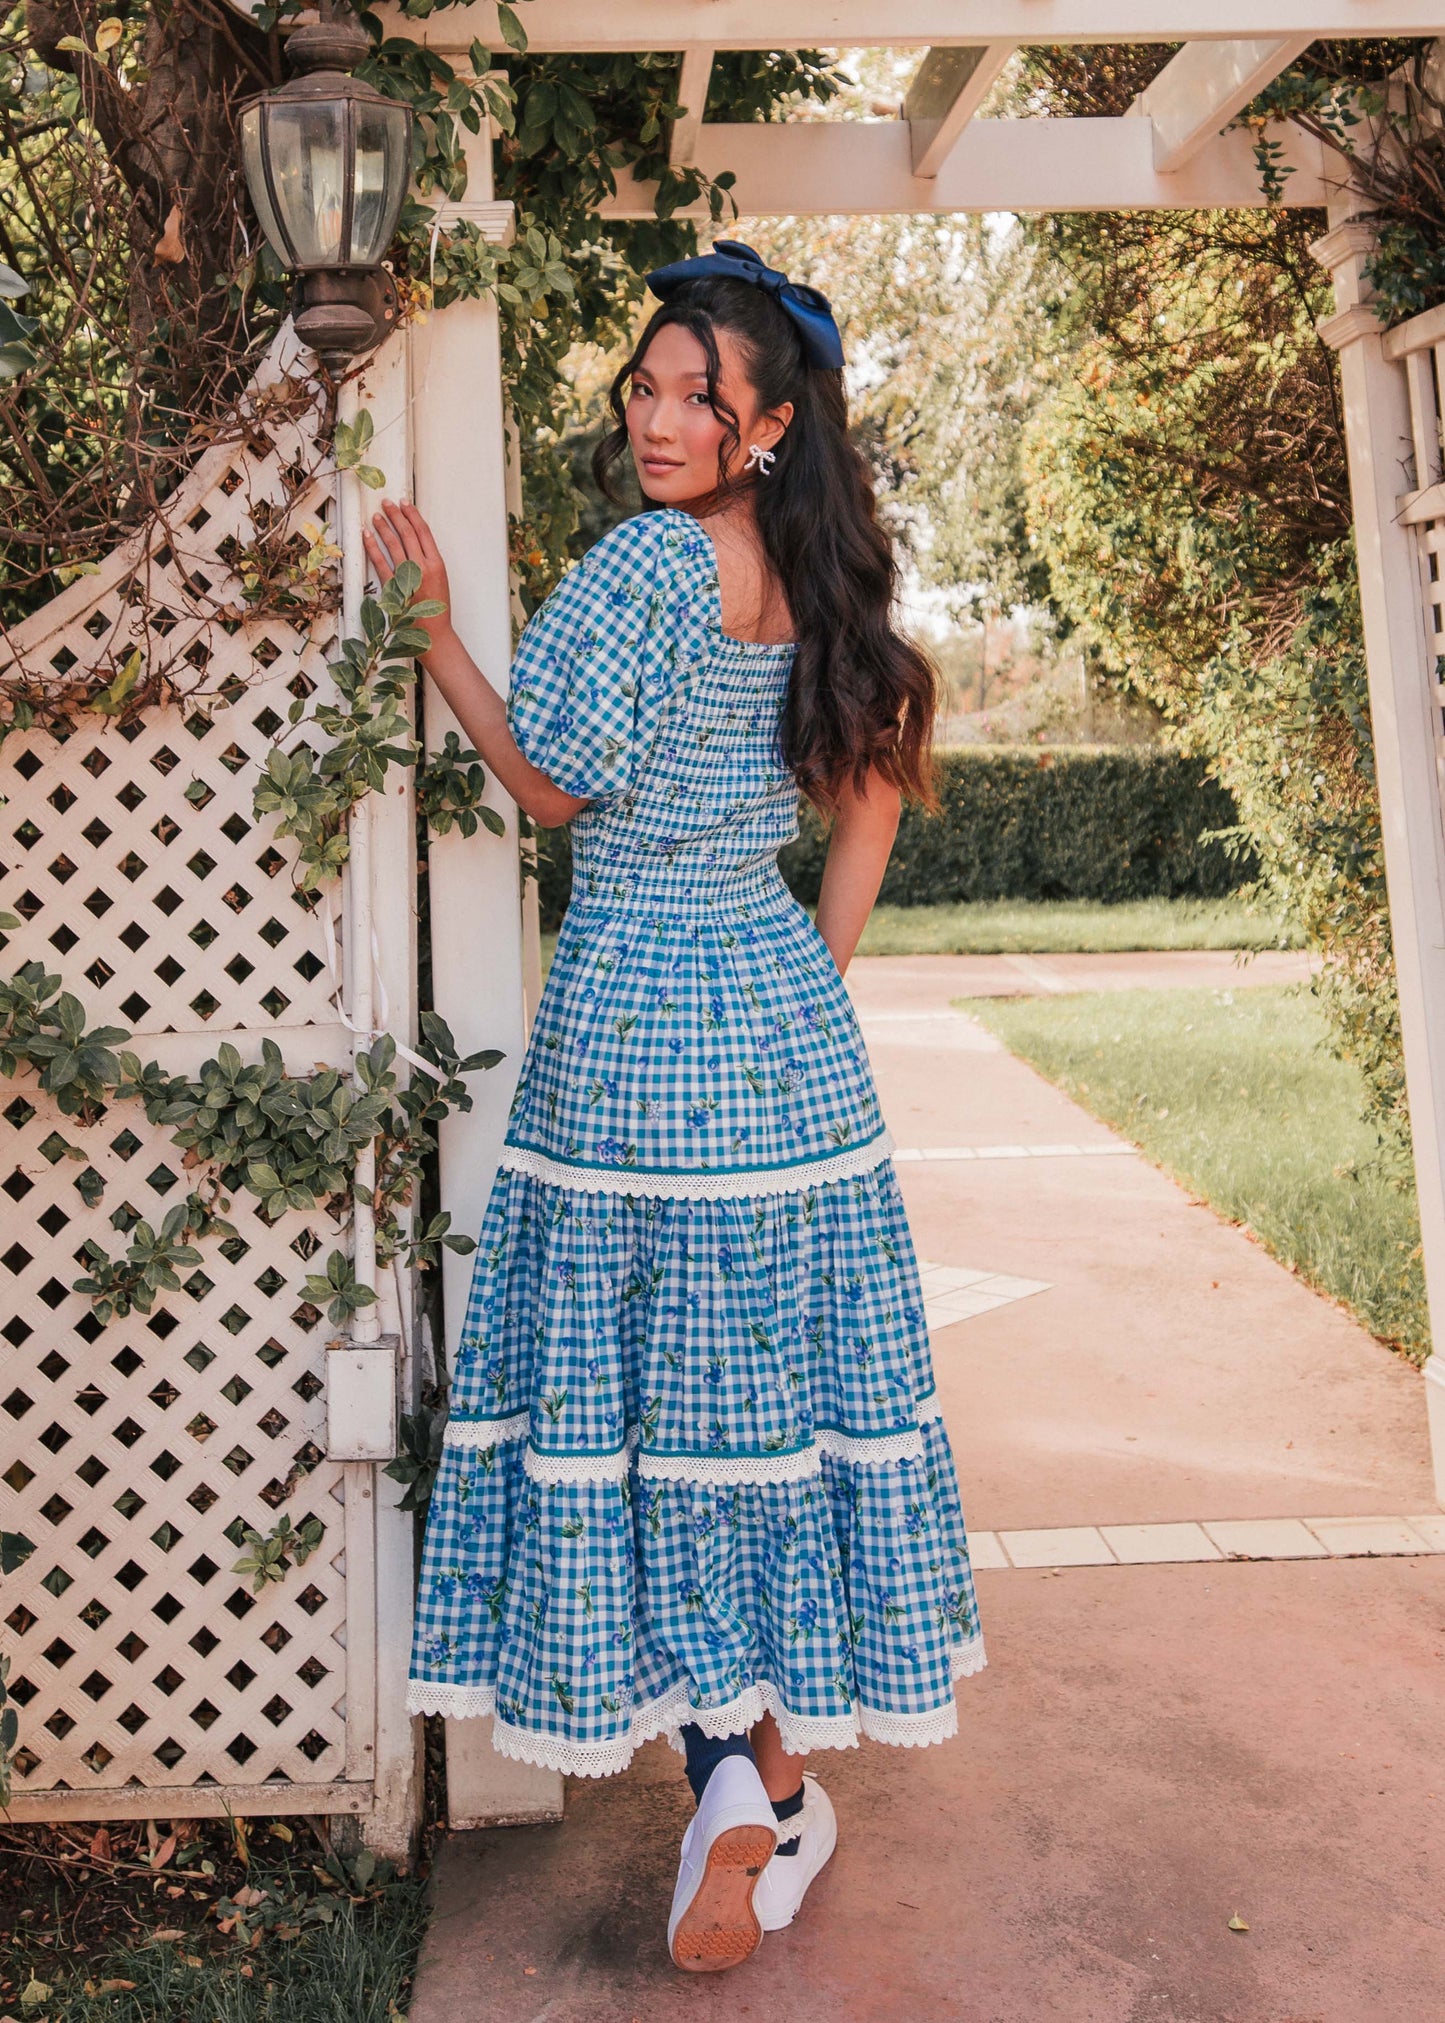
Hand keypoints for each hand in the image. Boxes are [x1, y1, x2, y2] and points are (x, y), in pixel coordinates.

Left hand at [362, 499, 453, 636]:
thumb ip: (428, 559)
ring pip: (393, 544)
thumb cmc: (436, 607)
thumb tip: (413, 539)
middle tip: (387, 504)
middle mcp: (423, 567)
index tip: (404, 504)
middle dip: (396, 515)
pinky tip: (366, 536)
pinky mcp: (394, 587)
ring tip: (376, 516)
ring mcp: (407, 577)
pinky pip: (380, 562)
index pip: (423, 531)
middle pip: (407, 533)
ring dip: (383, 527)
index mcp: (437, 563)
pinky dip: (372, 547)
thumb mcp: (440, 578)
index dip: (412, 515)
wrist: (433, 633)